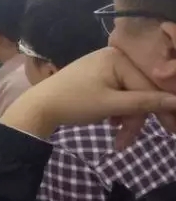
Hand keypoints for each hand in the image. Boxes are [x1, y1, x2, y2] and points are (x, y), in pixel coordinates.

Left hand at [1, 47, 175, 147]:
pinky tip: (111, 125)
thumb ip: (146, 103)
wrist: (38, 107)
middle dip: (135, 120)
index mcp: (119, 58)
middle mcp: (114, 57)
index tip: (172, 129)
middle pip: (139, 92)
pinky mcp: (97, 78)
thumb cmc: (74, 103)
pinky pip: (117, 95)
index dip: (160, 110)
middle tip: (128, 142)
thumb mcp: (112, 105)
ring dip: (126, 120)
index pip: (149, 86)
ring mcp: (104, 67)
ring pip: (128, 97)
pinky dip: (117, 112)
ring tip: (118, 140)